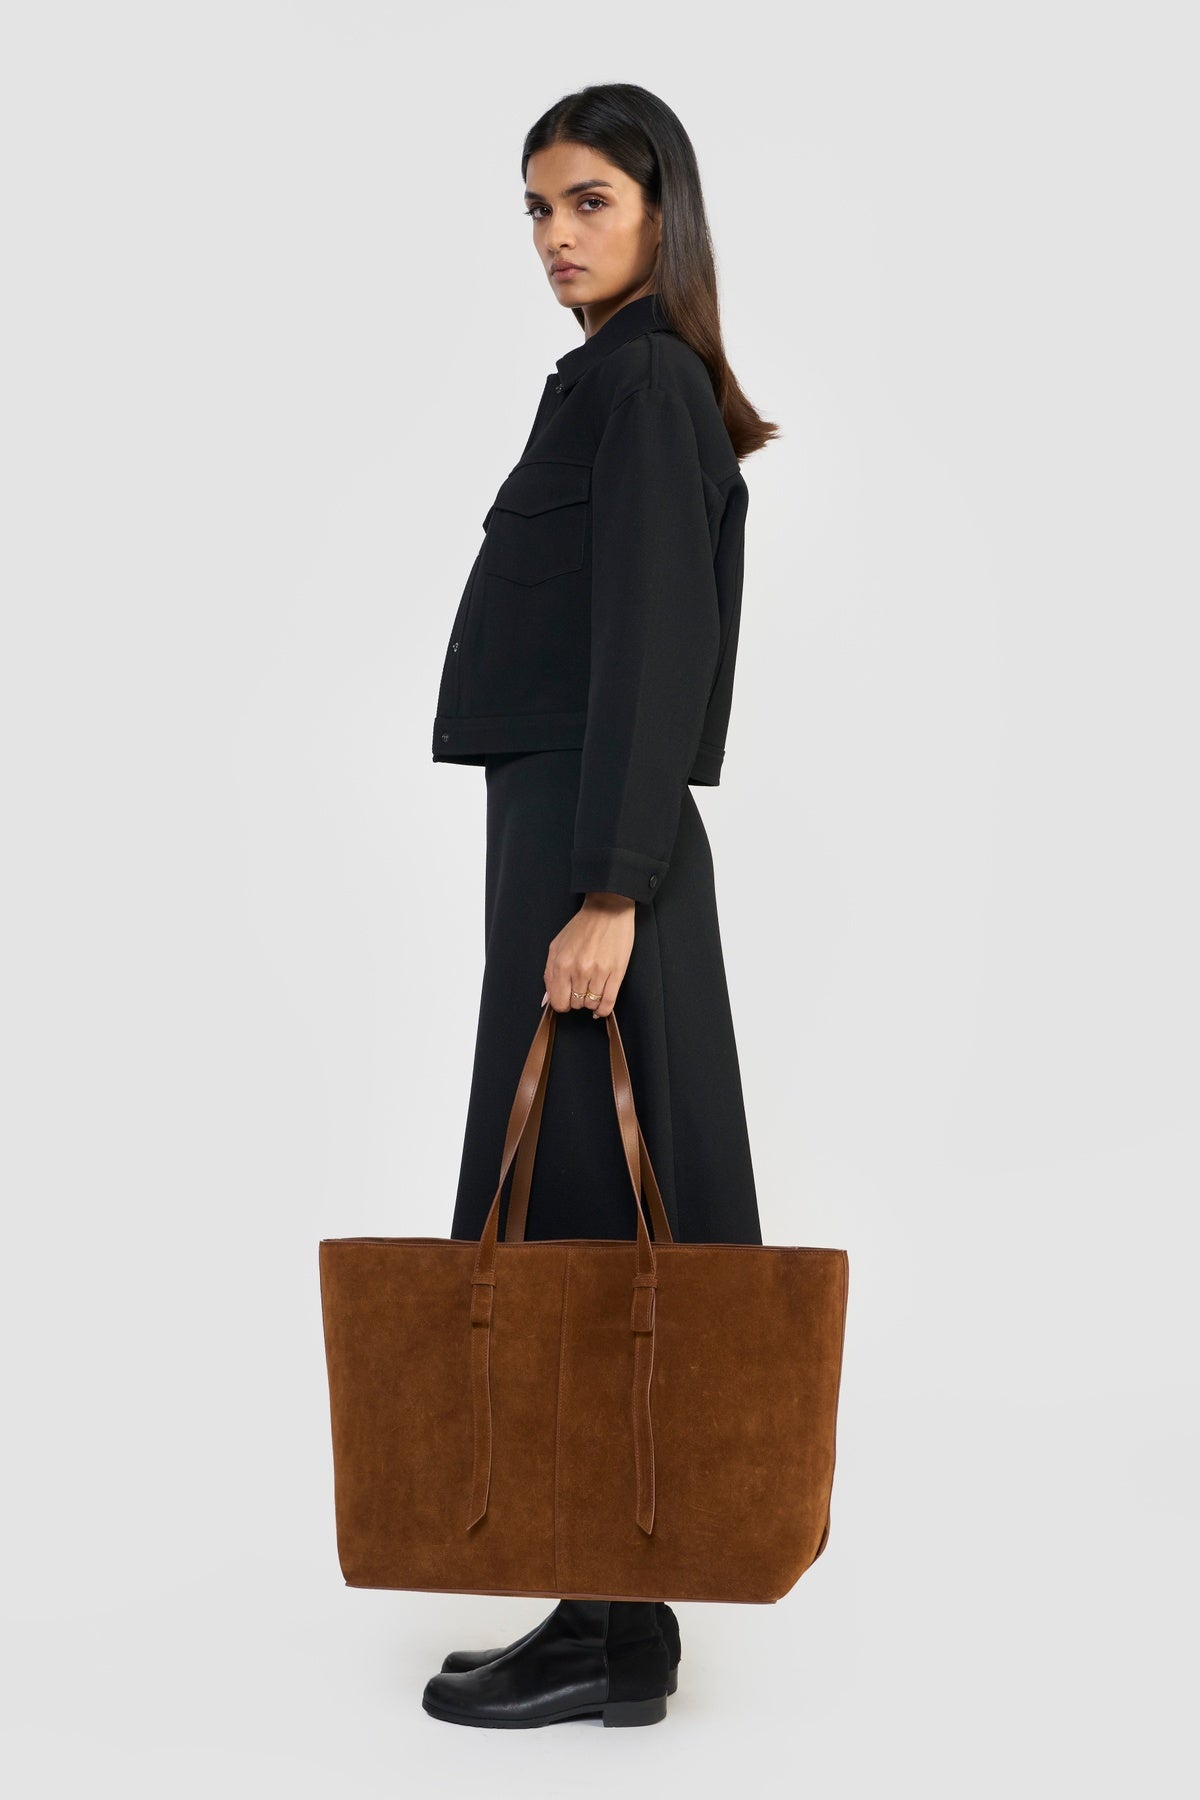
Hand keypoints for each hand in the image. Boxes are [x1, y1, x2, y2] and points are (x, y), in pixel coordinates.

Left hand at [542, 892, 635, 1017]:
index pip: (558, 1001)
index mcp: (561, 964)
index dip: (562, 1003)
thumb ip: (550, 973)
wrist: (608, 910)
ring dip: (591, 1001)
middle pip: (576, 1004)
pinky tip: (601, 1005)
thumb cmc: (583, 926)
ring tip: (592, 989)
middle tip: (581, 988)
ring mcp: (598, 972)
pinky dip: (604, 1009)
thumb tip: (547, 999)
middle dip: (577, 999)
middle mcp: (578, 970)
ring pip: (592, 1004)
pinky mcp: (616, 973)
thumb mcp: (557, 946)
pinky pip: (608, 1002)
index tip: (567, 998)